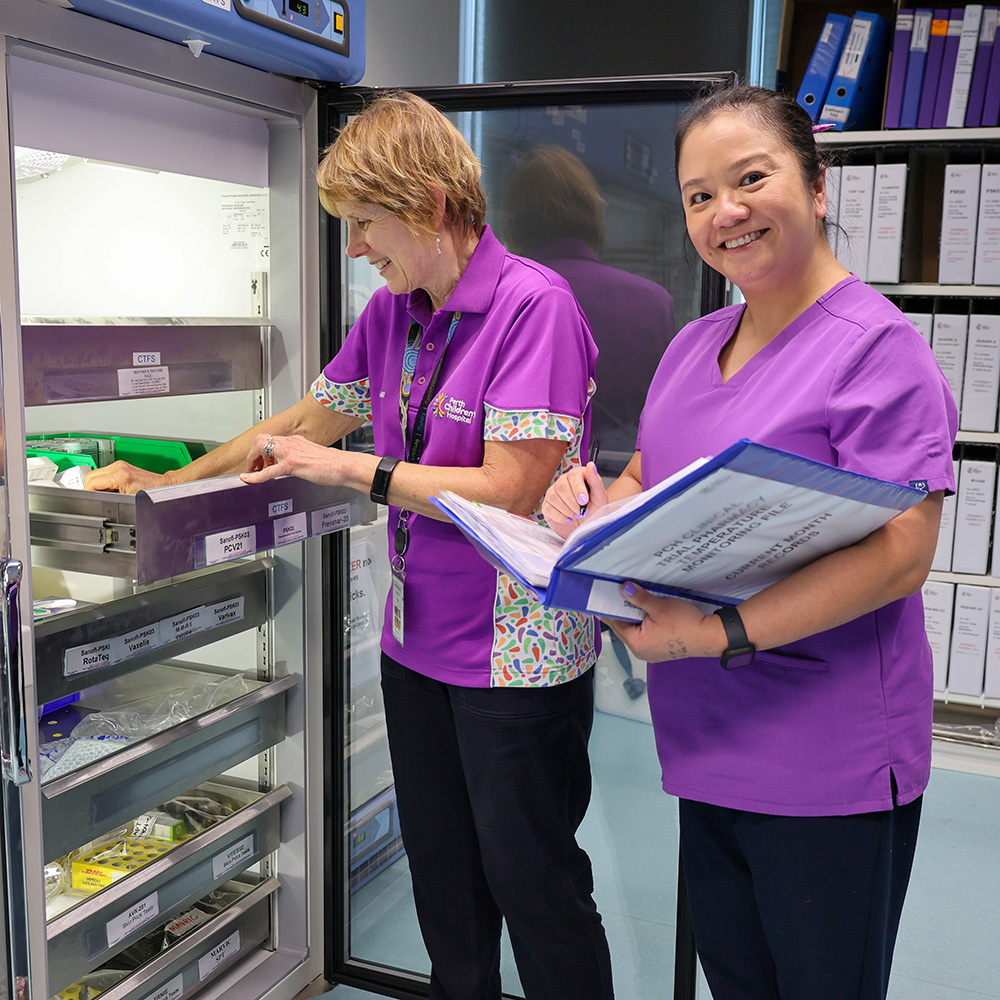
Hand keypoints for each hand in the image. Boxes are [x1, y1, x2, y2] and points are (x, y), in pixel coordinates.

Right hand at [84, 461, 169, 493]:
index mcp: (120, 475)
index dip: (86, 491)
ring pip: (96, 474)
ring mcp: (119, 465)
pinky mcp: (120, 466)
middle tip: (95, 497)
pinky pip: (103, 473)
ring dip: (97, 484)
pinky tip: (110, 488)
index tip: (86, 498)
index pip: (92, 482)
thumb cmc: (150, 492)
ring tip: (106, 493)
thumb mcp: (128, 499)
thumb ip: (110, 498)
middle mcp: (118, 467)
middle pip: (90, 476)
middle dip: (90, 488)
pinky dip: (103, 481)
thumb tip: (97, 499)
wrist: (161, 485)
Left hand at [240, 432, 350, 485]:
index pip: (273, 439)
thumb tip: (297, 466)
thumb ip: (302, 458)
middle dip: (253, 453)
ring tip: (252, 473)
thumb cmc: (334, 464)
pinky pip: (268, 471)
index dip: (262, 450)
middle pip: (262, 439)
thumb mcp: (314, 456)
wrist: (344, 466)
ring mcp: (290, 453)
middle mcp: (292, 443)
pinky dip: (254, 476)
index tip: (261, 461)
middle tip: (253, 466)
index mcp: (297, 441)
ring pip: (261, 449)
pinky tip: (248, 480)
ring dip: (252, 461)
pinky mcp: (292, 464)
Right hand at [542, 461, 606, 538]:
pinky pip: (549, 509)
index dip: (578, 489)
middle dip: (573, 503)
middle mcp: (563, 481)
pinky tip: (569, 519)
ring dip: (567, 510)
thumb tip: (591, 465)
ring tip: (577, 516)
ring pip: (554, 497)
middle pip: (561, 487)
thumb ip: (596, 481)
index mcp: (577, 476)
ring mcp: (553, 493)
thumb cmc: (594, 511)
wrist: (587, 527)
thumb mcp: (600, 498)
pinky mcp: (547, 506)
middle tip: (582, 512)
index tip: (584, 500)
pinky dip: (560, 517)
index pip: (573, 476)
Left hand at [606, 582, 724, 662]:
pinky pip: (644, 635)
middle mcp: (640, 651)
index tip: (603, 596)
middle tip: (613, 596)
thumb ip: (639, 598)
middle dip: (619, 613)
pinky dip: (641, 624)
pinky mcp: (659, 650)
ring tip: (627, 601)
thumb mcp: (660, 606)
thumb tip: (624, 588)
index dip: (609, 608)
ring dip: (631, 618)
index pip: (615, 623)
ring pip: (633, 632)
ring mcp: (650, 652)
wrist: (709, 637)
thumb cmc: (685, 623)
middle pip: (623, 629)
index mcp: (637, 643)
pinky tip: (643, 613)